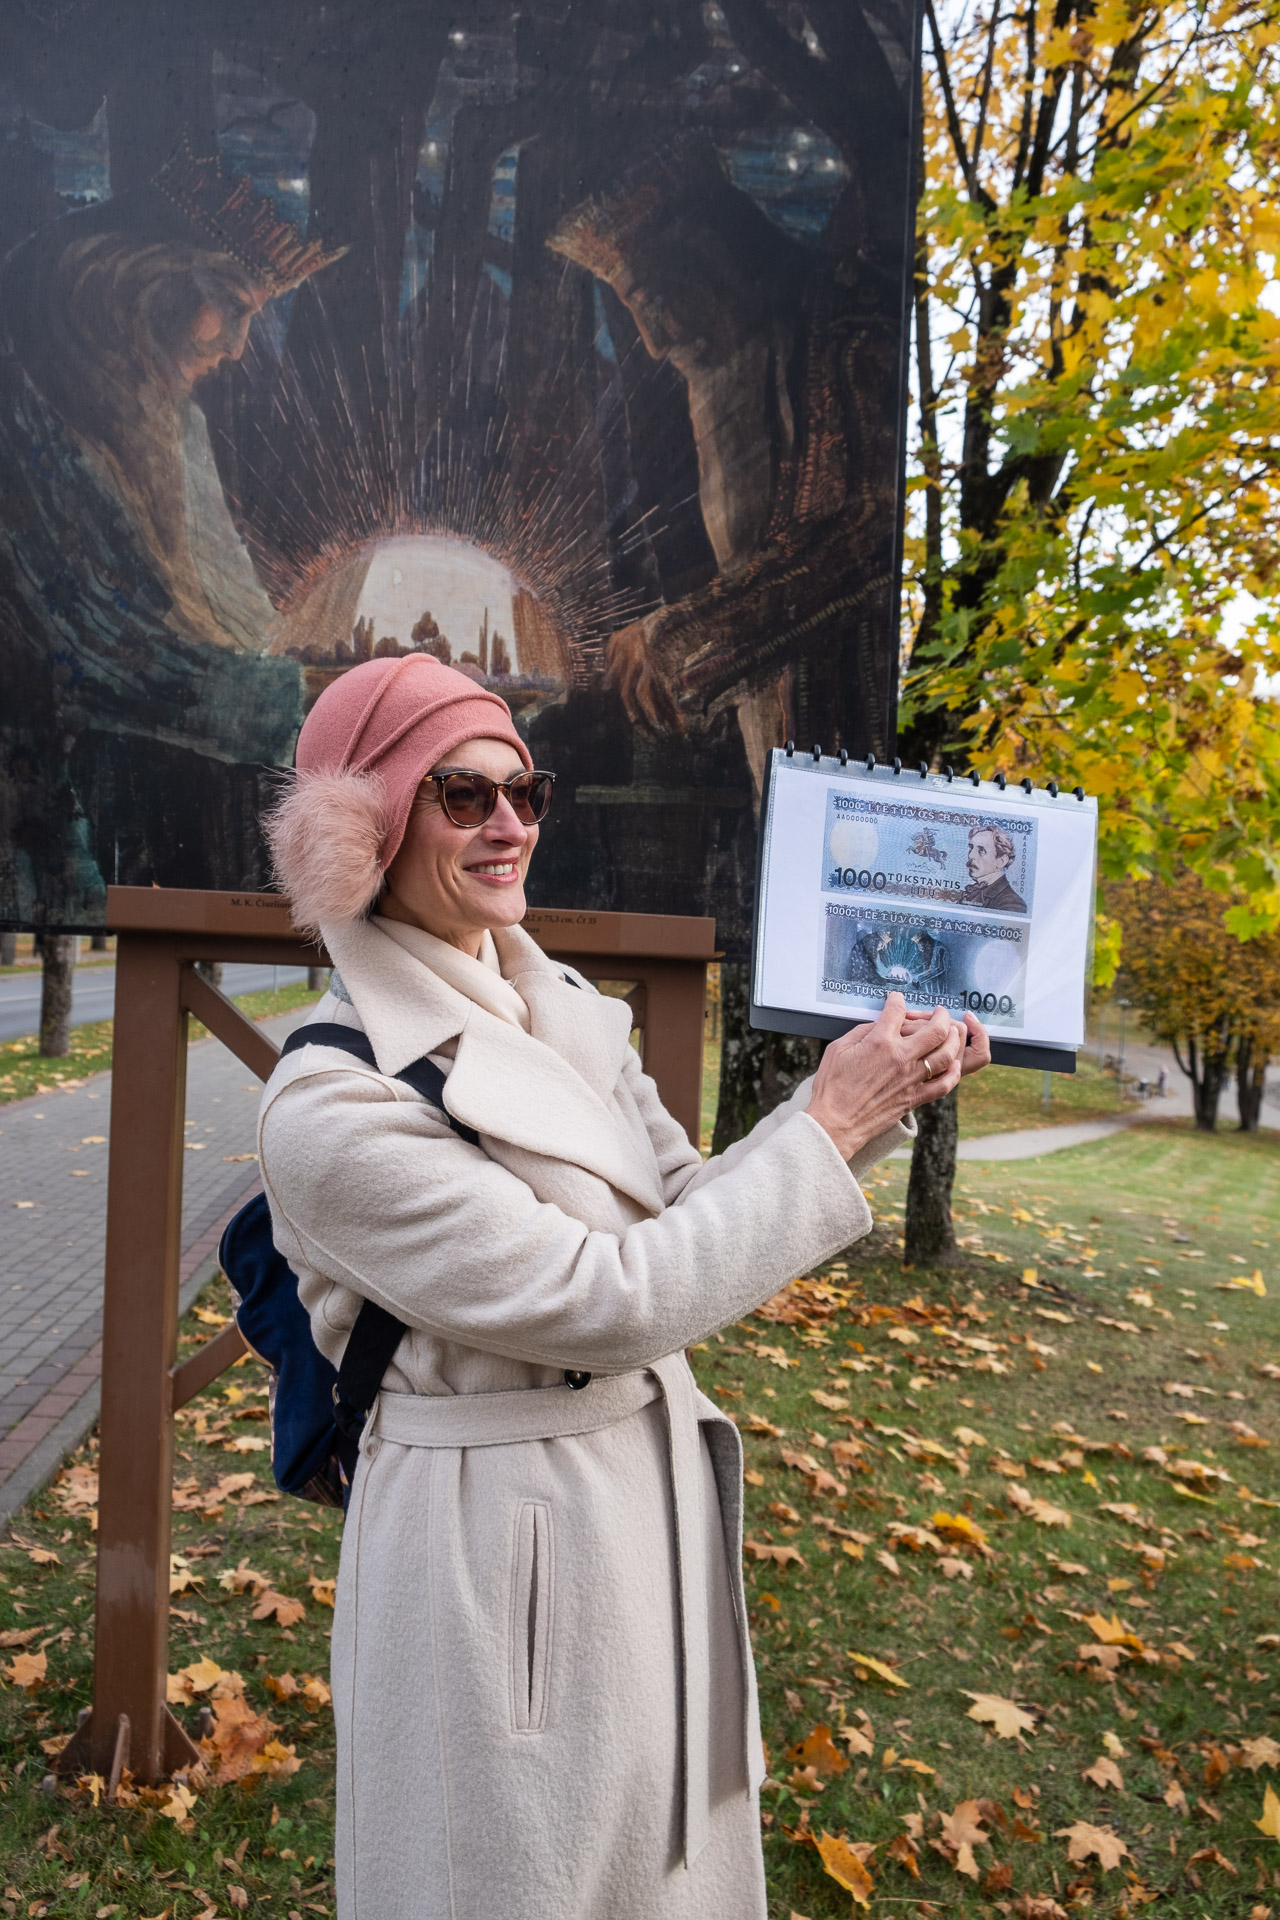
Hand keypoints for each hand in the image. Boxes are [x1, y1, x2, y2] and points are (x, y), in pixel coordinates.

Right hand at [805, 995, 974, 1160]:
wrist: (836, 1122)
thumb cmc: (832, 1086)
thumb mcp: (838, 1049)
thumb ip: (862, 1031)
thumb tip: (878, 1023)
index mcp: (879, 1042)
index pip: (898, 1011)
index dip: (898, 1000)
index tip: (897, 1000)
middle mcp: (901, 1058)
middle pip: (936, 1029)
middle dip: (941, 1015)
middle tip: (939, 1012)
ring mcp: (911, 1079)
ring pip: (946, 1053)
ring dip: (953, 1039)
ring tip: (951, 1032)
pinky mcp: (915, 1098)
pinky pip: (944, 1084)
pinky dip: (953, 1072)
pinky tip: (954, 1064)